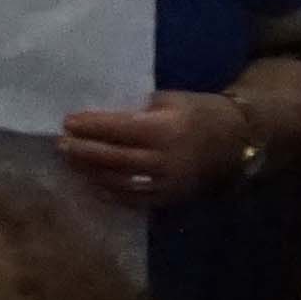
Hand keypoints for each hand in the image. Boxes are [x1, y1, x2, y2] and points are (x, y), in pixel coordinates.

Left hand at [55, 90, 249, 208]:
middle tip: (61, 145)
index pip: (119, 129)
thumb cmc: (201, 112)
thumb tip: (100, 118)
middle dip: (84, 152)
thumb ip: (137, 109)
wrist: (239, 142)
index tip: (67, 122)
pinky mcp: (171, 199)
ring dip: (91, 173)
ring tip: (70, 163)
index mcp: (166, 129)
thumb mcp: (170, 99)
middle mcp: (166, 160)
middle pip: (115, 158)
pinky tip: (92, 184)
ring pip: (120, 182)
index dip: (91, 127)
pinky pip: (135, 199)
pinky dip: (111, 192)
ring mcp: (168, 184)